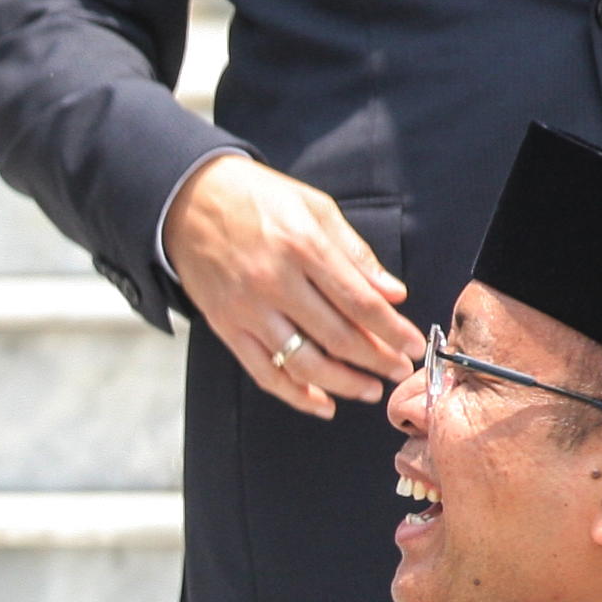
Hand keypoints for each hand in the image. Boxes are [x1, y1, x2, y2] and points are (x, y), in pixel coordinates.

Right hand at [160, 154, 417, 419]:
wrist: (187, 201)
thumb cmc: (256, 198)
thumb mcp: (314, 208)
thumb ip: (354, 252)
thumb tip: (393, 293)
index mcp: (304, 247)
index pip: (360, 302)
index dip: (393, 330)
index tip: (414, 345)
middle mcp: (275, 282)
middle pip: (337, 336)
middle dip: (376, 360)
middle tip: (399, 371)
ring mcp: (248, 309)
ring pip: (303, 362)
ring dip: (343, 384)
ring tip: (369, 390)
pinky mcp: (226, 326)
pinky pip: (264, 371)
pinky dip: (295, 395)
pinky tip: (322, 403)